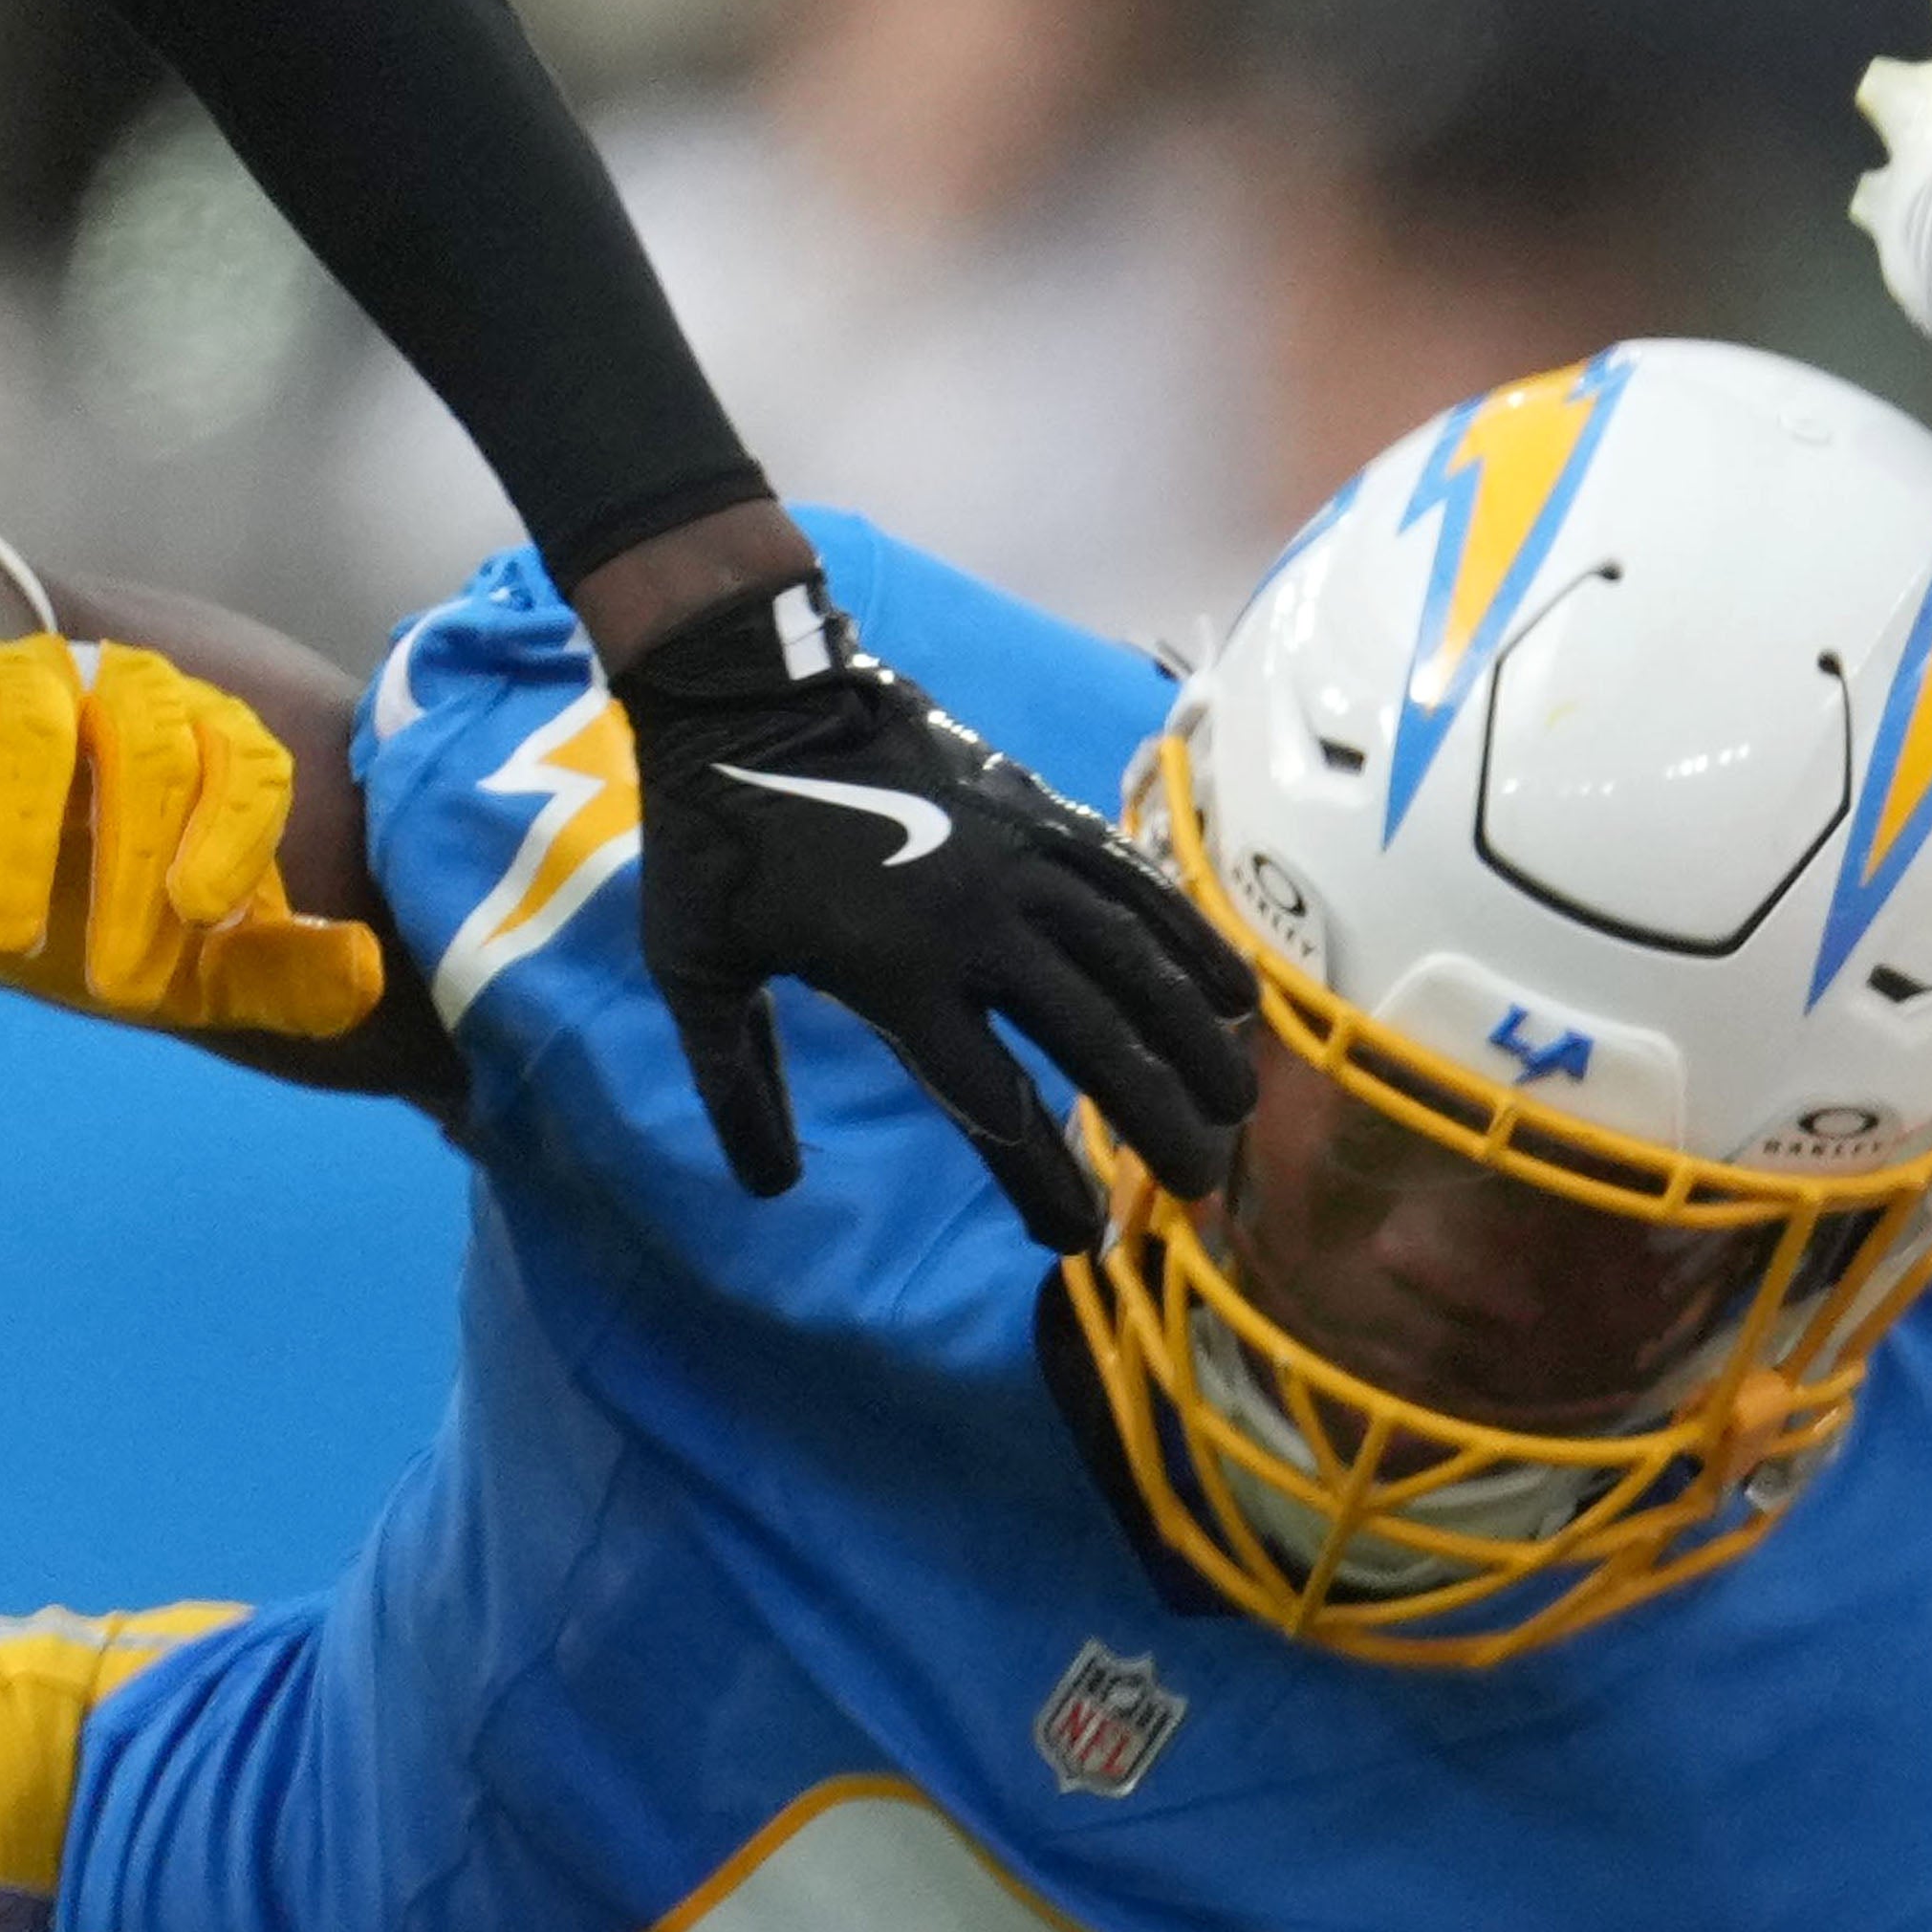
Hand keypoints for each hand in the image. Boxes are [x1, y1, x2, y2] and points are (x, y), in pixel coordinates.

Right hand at [0, 637, 381, 1036]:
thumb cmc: (97, 904)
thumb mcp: (194, 960)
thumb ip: (281, 973)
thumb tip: (367, 970)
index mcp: (209, 742)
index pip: (247, 761)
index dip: (234, 831)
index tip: (200, 912)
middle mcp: (123, 694)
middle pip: (148, 751)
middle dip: (131, 871)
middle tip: (111, 988)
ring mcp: (15, 684)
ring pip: (31, 729)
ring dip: (19, 841)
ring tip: (3, 946)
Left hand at [602, 567, 1251, 1253]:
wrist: (748, 692)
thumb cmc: (714, 839)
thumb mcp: (693, 970)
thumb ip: (736, 1082)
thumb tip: (771, 1187)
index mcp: (892, 974)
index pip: (993, 1102)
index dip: (1044, 1182)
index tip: (1079, 1240)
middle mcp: (976, 925)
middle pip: (1098, 1040)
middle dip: (1160, 1120)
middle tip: (1200, 1183)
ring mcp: (1020, 862)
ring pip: (1138, 962)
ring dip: (1196, 1040)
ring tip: (1238, 1103)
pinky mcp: (1043, 815)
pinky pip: (1136, 885)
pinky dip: (1192, 940)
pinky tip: (1236, 993)